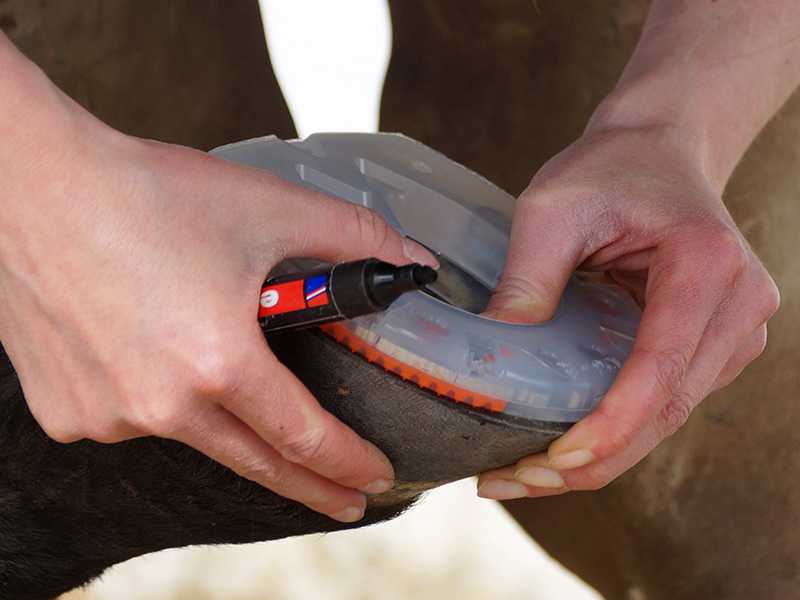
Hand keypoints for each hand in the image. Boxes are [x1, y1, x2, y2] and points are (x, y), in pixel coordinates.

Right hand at [0, 69, 435, 522]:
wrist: (34, 182)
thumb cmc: (148, 193)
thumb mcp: (269, 208)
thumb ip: (353, 238)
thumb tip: (412, 261)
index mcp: (216, 364)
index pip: (302, 436)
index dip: (347, 461)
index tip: (375, 478)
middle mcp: (158, 405)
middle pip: (256, 463)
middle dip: (310, 486)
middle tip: (344, 503)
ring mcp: (105, 417)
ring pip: (189, 432)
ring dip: (220, 417)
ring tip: (220, 374)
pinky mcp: (65, 413)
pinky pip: (132, 418)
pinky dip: (156, 397)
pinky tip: (151, 357)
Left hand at [477, 125, 778, 499]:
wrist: (658, 150)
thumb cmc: (609, 170)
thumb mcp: (550, 209)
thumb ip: (527, 280)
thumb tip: (494, 363)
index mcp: (705, 263)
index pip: (662, 364)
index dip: (612, 424)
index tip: (555, 462)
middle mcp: (737, 305)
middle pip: (667, 408)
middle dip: (593, 458)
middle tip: (515, 481)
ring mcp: (734, 331)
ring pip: (667, 418)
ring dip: (601, 454)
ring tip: (523, 472)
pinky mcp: (713, 345)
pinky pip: (664, 402)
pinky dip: (615, 431)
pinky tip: (561, 444)